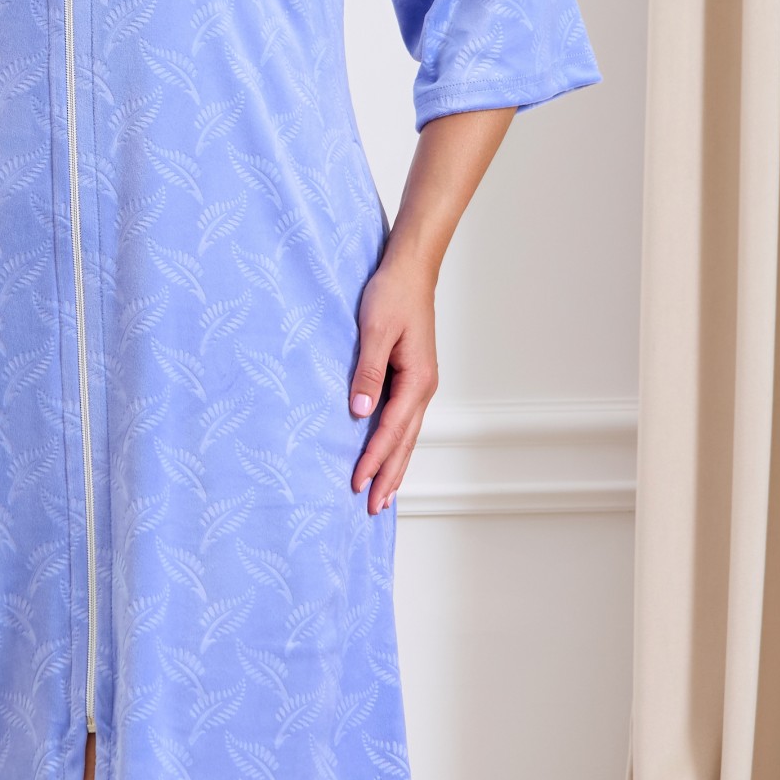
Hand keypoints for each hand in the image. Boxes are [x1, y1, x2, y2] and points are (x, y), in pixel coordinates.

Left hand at [346, 251, 438, 514]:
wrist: (410, 271)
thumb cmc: (391, 295)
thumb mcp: (375, 331)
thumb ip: (368, 373)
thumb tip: (359, 413)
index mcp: (417, 380)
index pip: (391, 430)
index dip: (374, 458)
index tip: (357, 483)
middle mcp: (422, 387)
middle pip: (404, 441)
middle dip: (389, 475)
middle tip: (372, 508)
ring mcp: (419, 384)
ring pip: (406, 434)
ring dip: (394, 464)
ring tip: (383, 494)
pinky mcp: (411, 377)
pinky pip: (403, 419)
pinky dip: (395, 442)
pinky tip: (388, 454)